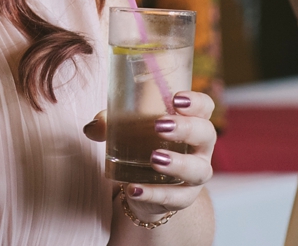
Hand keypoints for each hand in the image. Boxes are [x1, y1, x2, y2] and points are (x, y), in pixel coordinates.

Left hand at [83, 92, 215, 220]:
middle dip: (185, 128)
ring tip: (154, 158)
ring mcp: (195, 175)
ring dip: (177, 163)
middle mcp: (200, 148)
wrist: (146, 183)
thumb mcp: (128, 129)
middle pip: (206, 134)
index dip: (196, 102)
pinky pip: (174, 198)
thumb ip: (110, 123)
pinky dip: (153, 193)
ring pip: (198, 169)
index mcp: (192, 123)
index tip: (176, 99)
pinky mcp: (183, 198)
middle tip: (159, 125)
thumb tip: (91, 127)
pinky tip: (134, 189)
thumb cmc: (142, 143)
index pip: (205, 107)